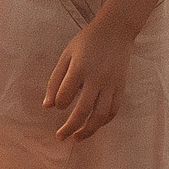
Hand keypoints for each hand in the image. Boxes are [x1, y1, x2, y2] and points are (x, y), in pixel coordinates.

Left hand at [44, 18, 133, 139]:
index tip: (57, 105)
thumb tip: (47, 107)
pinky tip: (93, 126)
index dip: (59, 104)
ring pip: (101, 115)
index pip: (65, 96)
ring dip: (88, 130)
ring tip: (76, 138)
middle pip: (83, 110)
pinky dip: (103, 122)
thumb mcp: (66, 55)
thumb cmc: (86, 42)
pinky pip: (113, 110)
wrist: (116, 30)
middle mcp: (97, 78)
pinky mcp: (121, 87)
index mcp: (80, 68)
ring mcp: (111, 84)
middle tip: (60, 137)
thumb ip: (55, 80)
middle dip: (70, 127)